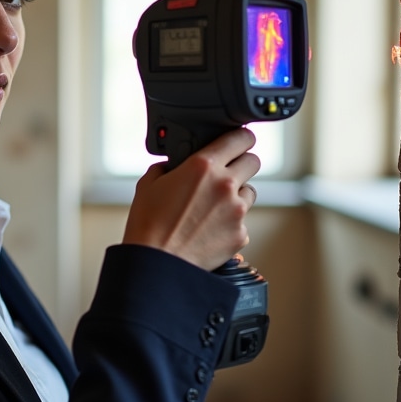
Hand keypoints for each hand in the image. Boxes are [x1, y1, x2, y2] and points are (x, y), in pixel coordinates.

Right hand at [121, 128, 260, 271]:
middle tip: (227, 173)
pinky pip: (242, 222)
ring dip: (236, 195)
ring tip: (212, 208)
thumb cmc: (148, 225)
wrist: (156, 264)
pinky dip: (230, 223)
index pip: (240, 138)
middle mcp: (225, 185)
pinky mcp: (240, 235)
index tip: (240, 141)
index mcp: (203, 166)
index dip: (242, 137)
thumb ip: (167, 167)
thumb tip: (173, 166)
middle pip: (253, 162)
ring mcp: (236, 211)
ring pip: (250, 192)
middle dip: (241, 164)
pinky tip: (209, 230)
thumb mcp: (148, 184)